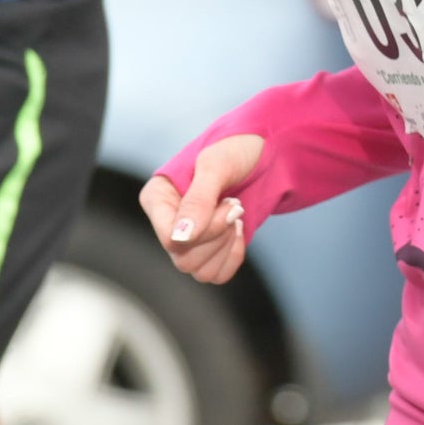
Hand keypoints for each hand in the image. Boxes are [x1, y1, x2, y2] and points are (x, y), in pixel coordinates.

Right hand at [141, 134, 264, 286]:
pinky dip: (233, 256)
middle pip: (184, 260)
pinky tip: (239, 230)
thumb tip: (181, 237)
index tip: (228, 202)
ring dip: (226, 245)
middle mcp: (167, 222)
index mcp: (157, 198)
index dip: (205, 229)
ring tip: (236, 215)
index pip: (170, 238)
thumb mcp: (217, 166)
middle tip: (235, 205)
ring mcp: (187, 239)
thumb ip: (199, 199)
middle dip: (218, 235)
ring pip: (199, 271)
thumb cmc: (237, 150)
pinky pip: (217, 275)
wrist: (265, 152)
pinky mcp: (208, 250)